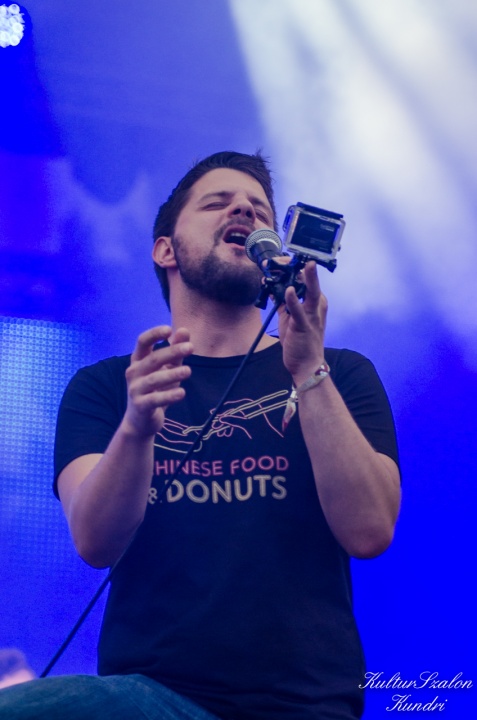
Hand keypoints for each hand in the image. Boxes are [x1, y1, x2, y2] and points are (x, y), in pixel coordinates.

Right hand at [122, 326, 192, 438]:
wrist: (140, 421)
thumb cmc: (156, 389)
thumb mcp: (167, 369)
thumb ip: (175, 351)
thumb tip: (184, 330)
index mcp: (138, 360)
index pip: (142, 342)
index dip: (154, 334)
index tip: (169, 330)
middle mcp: (134, 373)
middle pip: (152, 359)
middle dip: (171, 352)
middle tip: (190, 348)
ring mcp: (135, 390)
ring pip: (154, 380)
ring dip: (172, 374)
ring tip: (188, 371)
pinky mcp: (140, 406)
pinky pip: (155, 400)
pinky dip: (169, 396)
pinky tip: (182, 393)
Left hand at [278, 261, 327, 385]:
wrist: (307, 365)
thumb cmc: (299, 341)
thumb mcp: (289, 318)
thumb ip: (284, 303)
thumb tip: (274, 288)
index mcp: (314, 301)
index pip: (304, 279)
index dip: (292, 268)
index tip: (277, 262)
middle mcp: (316, 305)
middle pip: (308, 281)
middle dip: (296, 267)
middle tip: (281, 259)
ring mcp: (312, 315)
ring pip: (311, 291)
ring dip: (305, 277)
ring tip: (304, 263)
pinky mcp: (304, 326)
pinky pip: (299, 311)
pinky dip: (293, 300)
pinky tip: (289, 290)